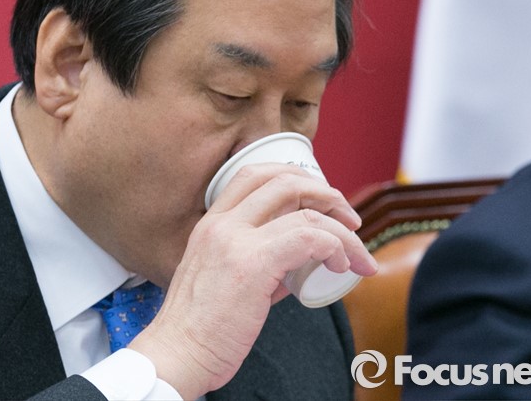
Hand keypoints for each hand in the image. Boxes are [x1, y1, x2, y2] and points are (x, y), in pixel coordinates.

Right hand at [130, 163, 377, 398]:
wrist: (176, 355)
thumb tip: (298, 265)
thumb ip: (259, 263)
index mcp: (212, 223)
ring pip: (305, 211)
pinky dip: (335, 246)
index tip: (323, 204)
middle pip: (284, 180)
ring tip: (354, 252)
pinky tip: (340, 266)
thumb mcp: (223, 279)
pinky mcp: (252, 264)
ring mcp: (235, 240)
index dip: (298, 180)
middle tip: (349, 219)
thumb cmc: (200, 327)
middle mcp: (221, 223)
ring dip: (342, 228)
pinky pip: (309, 238)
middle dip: (327, 194)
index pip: (257, 175)